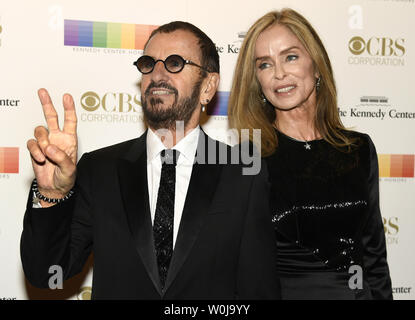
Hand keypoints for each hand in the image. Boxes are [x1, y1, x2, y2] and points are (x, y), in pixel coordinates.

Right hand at [27, 89, 77, 205]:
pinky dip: (35, 150)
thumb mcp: (70, 169)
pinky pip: (32, 143)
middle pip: (51, 117)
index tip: (67, 97)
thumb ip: (62, 158)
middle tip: (43, 92)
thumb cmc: (66, 178)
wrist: (54, 187)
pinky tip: (40, 158)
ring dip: (42, 141)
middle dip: (47, 104)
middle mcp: (57, 138)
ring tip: (46, 154)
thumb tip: (50, 148)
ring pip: (39, 130)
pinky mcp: (35, 149)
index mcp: (69, 140)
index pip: (70, 121)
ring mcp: (45, 143)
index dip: (69, 108)